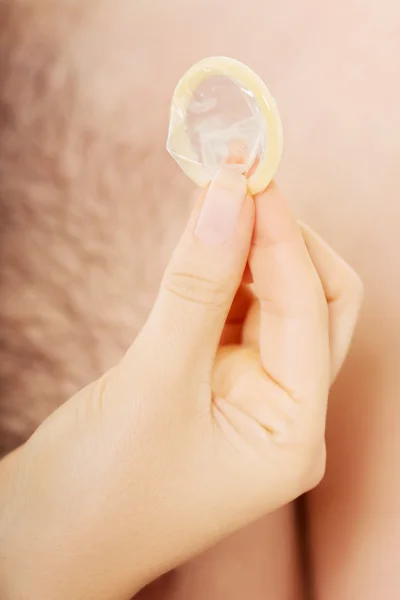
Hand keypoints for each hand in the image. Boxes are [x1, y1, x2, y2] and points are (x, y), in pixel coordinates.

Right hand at [0, 171, 362, 599]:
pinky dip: (226, 274)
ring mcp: (252, 401)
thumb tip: (229, 195)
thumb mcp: (153, 380)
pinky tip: (206, 245)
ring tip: (218, 202)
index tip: (248, 170)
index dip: (279, 234)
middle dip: (281, 241)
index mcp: (293, 434)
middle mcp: (286, 417)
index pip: (309, 310)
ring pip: (275, 304)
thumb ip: (196, 284)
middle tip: (238, 184)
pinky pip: (237, 316)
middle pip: (315, 304)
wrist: (40, 542)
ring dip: (252, 251)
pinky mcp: (216, 386)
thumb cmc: (97, 489)